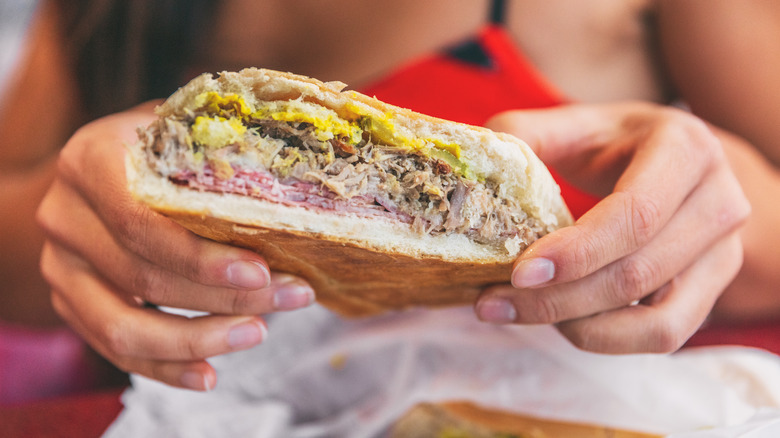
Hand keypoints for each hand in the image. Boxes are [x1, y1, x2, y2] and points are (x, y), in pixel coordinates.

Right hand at [37, 104, 314, 389]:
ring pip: (124, 326)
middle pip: (144, 276)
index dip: (201, 256)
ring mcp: (61, 266)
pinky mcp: (70, 303)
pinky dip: (165, 367)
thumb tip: (297, 179)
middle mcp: (64, 215)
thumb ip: (222, 145)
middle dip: (224, 297)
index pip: (141, 222)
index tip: (261, 271)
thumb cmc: (160, 146)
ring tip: (257, 333)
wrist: (101, 170)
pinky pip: (114, 349)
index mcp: (89, 161)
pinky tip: (209, 373)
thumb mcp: (185, 129)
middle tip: (290, 298)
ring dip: (198, 339)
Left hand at [475, 102, 749, 353]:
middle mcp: (720, 201)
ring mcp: (724, 251)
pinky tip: (561, 322)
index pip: (637, 214)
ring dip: (579, 326)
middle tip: (491, 302)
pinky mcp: (713, 290)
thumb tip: (479, 166)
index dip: (578, 251)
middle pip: (639, 273)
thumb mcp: (571, 125)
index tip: (519, 273)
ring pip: (656, 319)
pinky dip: (608, 338)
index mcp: (686, 148)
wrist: (669, 161)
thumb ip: (523, 138)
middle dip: (559, 298)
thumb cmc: (612, 143)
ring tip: (519, 312)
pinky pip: (665, 335)